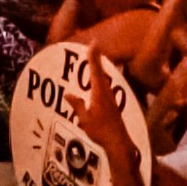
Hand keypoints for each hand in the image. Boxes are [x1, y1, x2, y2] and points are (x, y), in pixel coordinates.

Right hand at [74, 50, 141, 168]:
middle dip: (96, 59)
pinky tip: (96, 82)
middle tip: (92, 46)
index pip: (95, 70)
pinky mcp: (112, 104)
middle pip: (101, 71)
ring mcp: (111, 98)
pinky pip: (104, 86)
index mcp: (100, 92)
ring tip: (92, 60)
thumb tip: (67, 95)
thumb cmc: (100, 131)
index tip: (93, 43)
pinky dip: (100, 79)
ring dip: (98, 69)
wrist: (118, 142)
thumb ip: (77, 105)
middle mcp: (107, 92)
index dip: (94, 57)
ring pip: (104, 79)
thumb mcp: (84, 119)